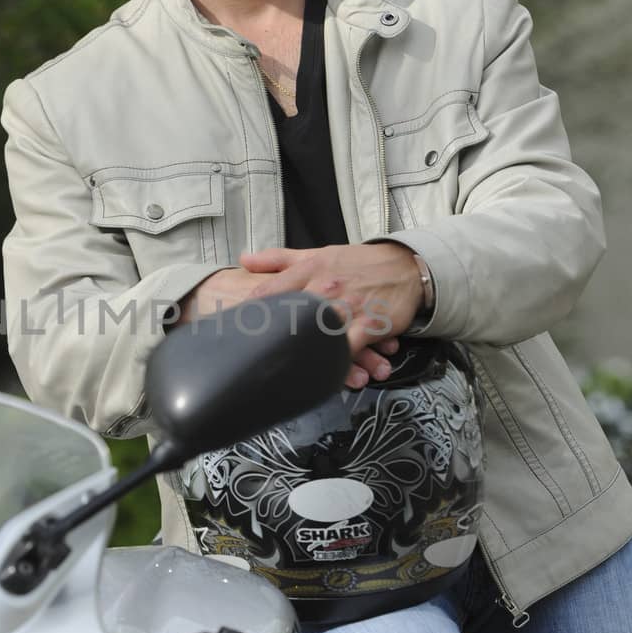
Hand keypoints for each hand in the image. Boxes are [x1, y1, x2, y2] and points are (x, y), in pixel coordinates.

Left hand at [177, 243, 422, 388]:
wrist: (405, 267)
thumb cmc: (357, 263)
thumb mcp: (317, 253)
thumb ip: (278, 259)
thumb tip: (242, 260)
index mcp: (308, 271)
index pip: (267, 292)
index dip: (245, 313)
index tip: (226, 330)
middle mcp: (324, 289)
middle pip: (287, 318)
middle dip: (265, 340)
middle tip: (241, 363)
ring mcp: (347, 308)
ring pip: (318, 336)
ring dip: (301, 357)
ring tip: (278, 377)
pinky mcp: (369, 326)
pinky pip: (348, 350)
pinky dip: (335, 365)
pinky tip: (320, 378)